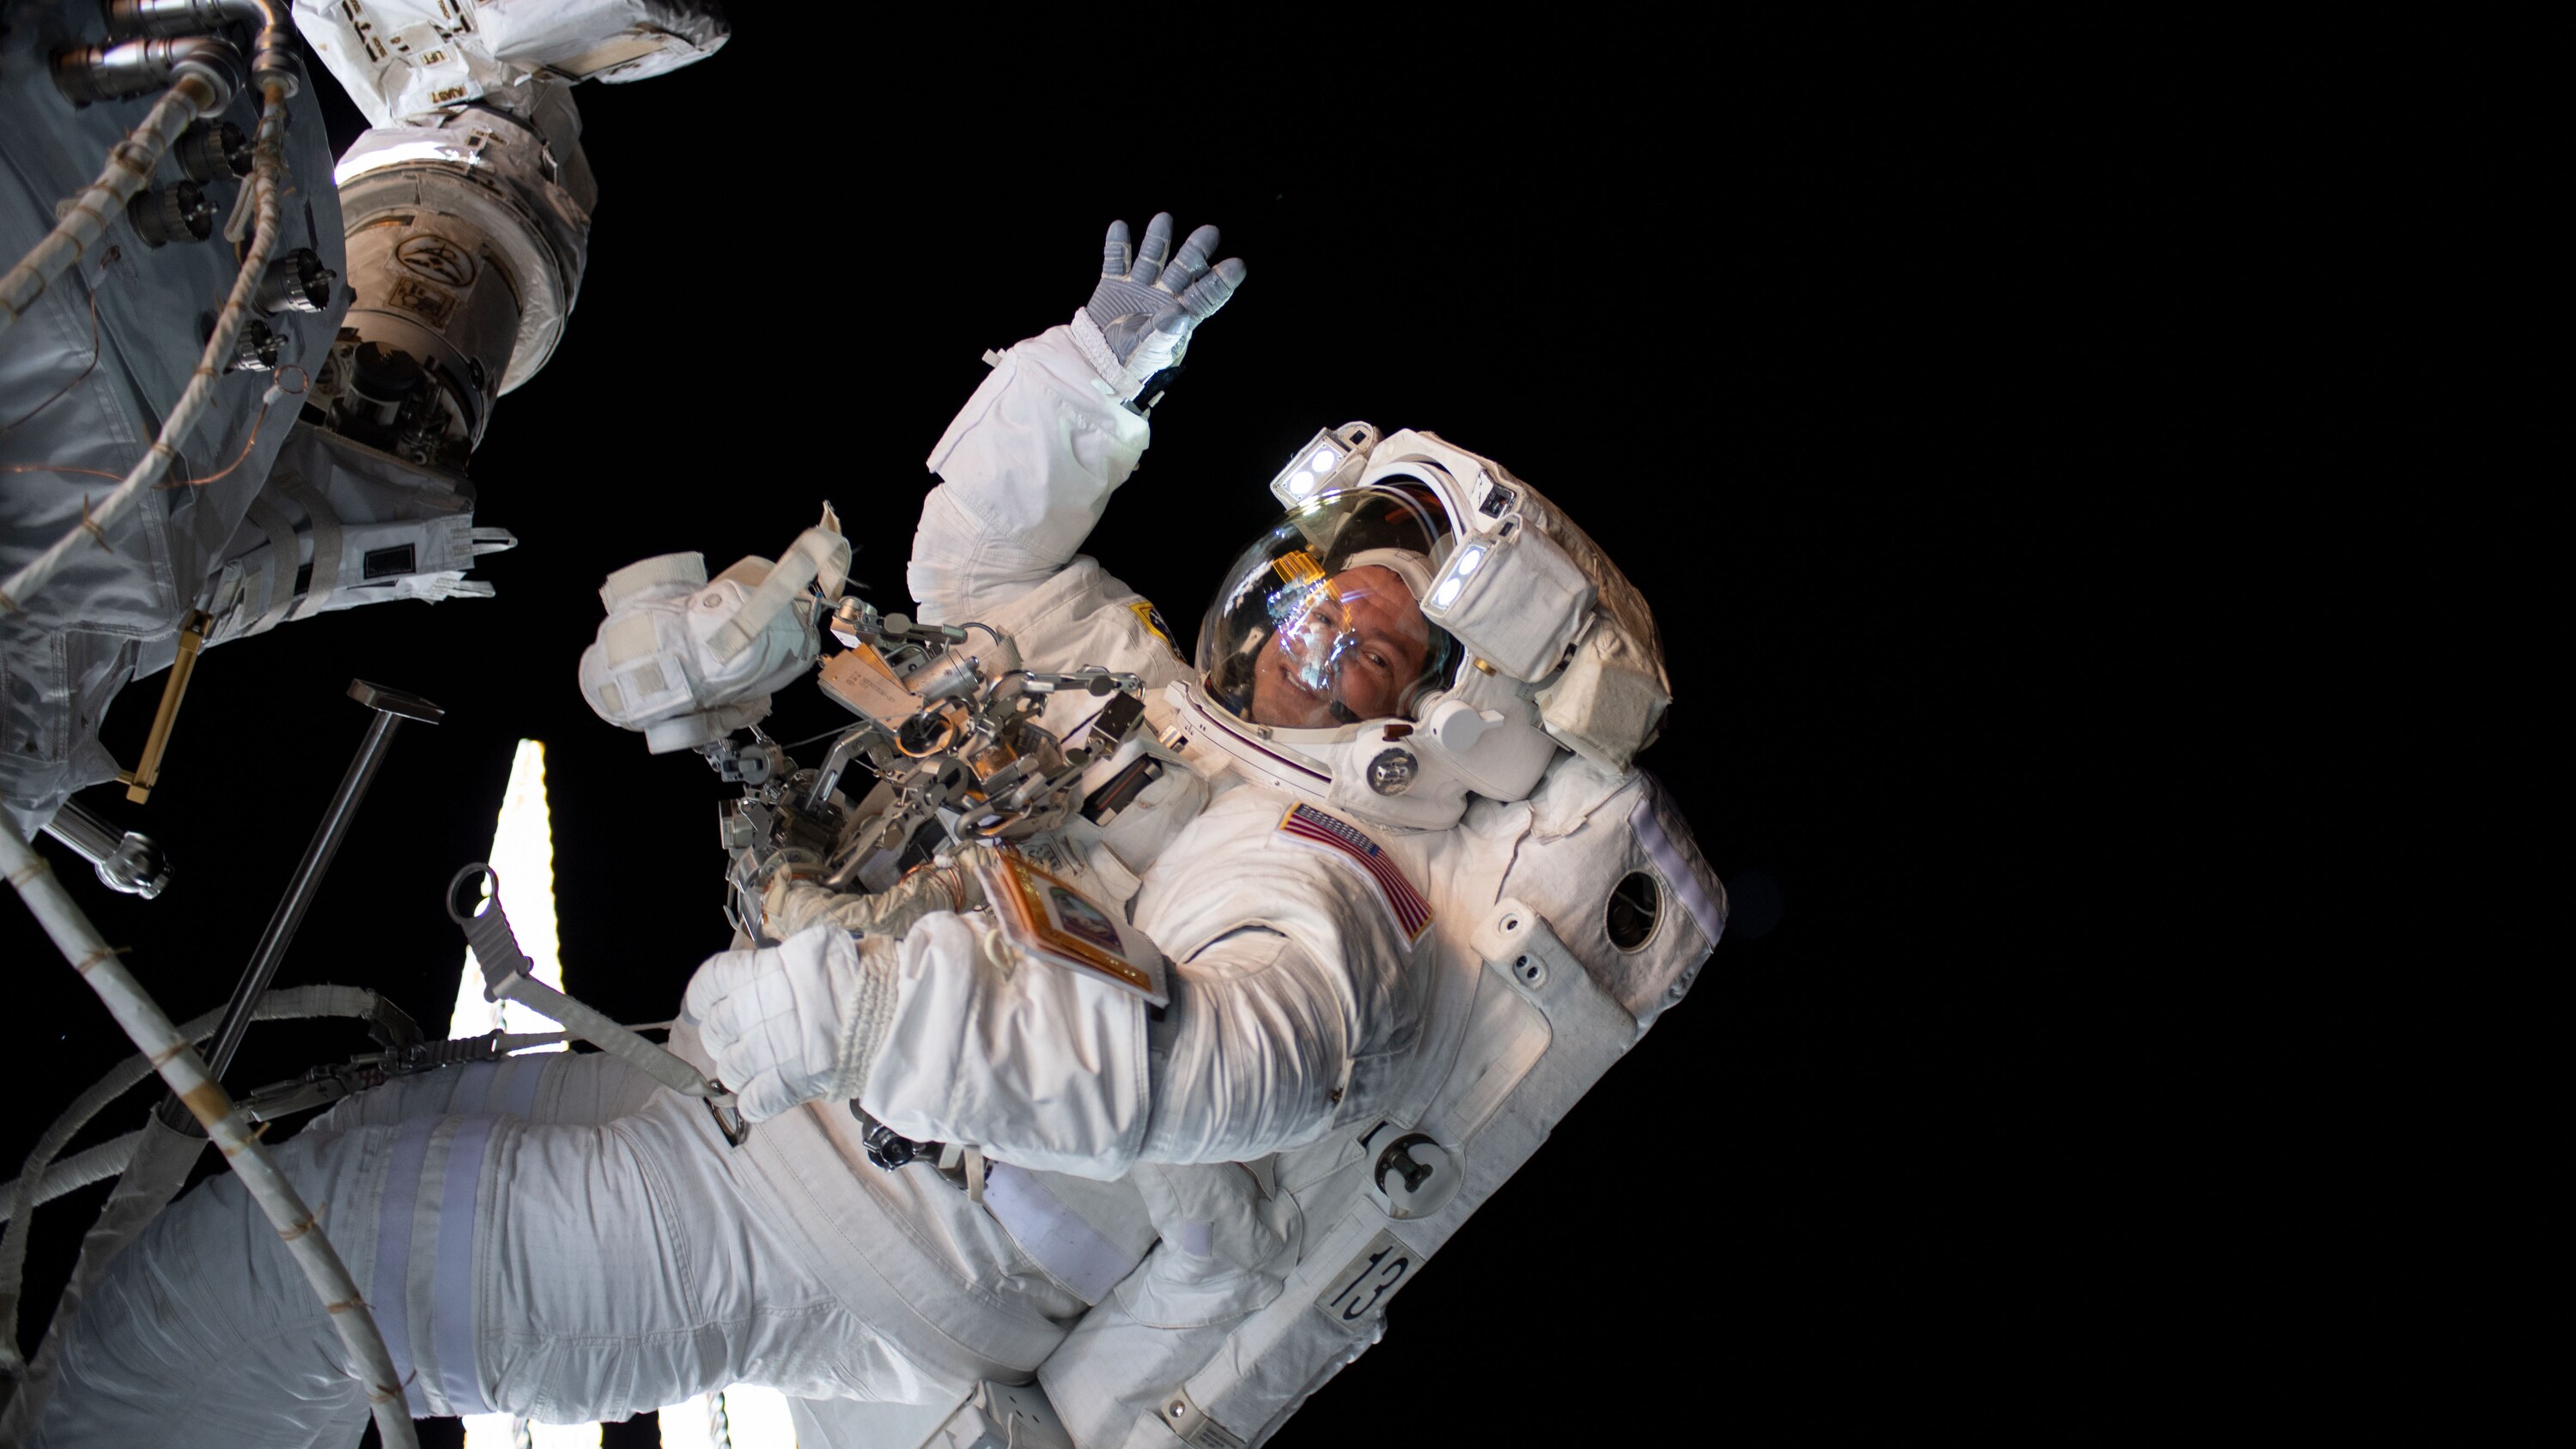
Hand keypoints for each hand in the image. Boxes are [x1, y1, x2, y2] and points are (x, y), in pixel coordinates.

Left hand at [681, 924, 890, 1121]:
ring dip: (743, 1070)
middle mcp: (750, 1012)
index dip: (698, 1001)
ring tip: (767, 1065)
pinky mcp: (781, 1086)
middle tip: (751, 1037)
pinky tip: (772, 1091)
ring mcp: (763, 1052)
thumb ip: (773, 969)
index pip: (705, 986)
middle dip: (726, 1038)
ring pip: (728, 1070)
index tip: (699, 1010)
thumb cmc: (853, 975)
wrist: (887, 1009)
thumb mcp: (808, 951)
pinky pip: (750, 1102)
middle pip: (713, 1032)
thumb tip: (757, 981)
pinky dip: (757, 1100)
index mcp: (754, 974)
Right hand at [1077, 212, 1245, 398]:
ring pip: (1152, 257)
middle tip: (1210, 233)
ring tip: (1164, 219)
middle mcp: (1164, 294)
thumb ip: (1164, 333)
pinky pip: (1116, 260)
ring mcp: (1140, 286)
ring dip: (1158, 240)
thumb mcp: (1149, 354)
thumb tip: (1179, 313)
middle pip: (1183, 268)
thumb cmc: (1132, 364)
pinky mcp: (1114, 283)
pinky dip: (1117, 245)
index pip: (1206, 294)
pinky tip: (1120, 227)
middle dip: (1195, 251)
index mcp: (1181, 314)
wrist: (1099, 363)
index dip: (1221, 280)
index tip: (1236, 265)